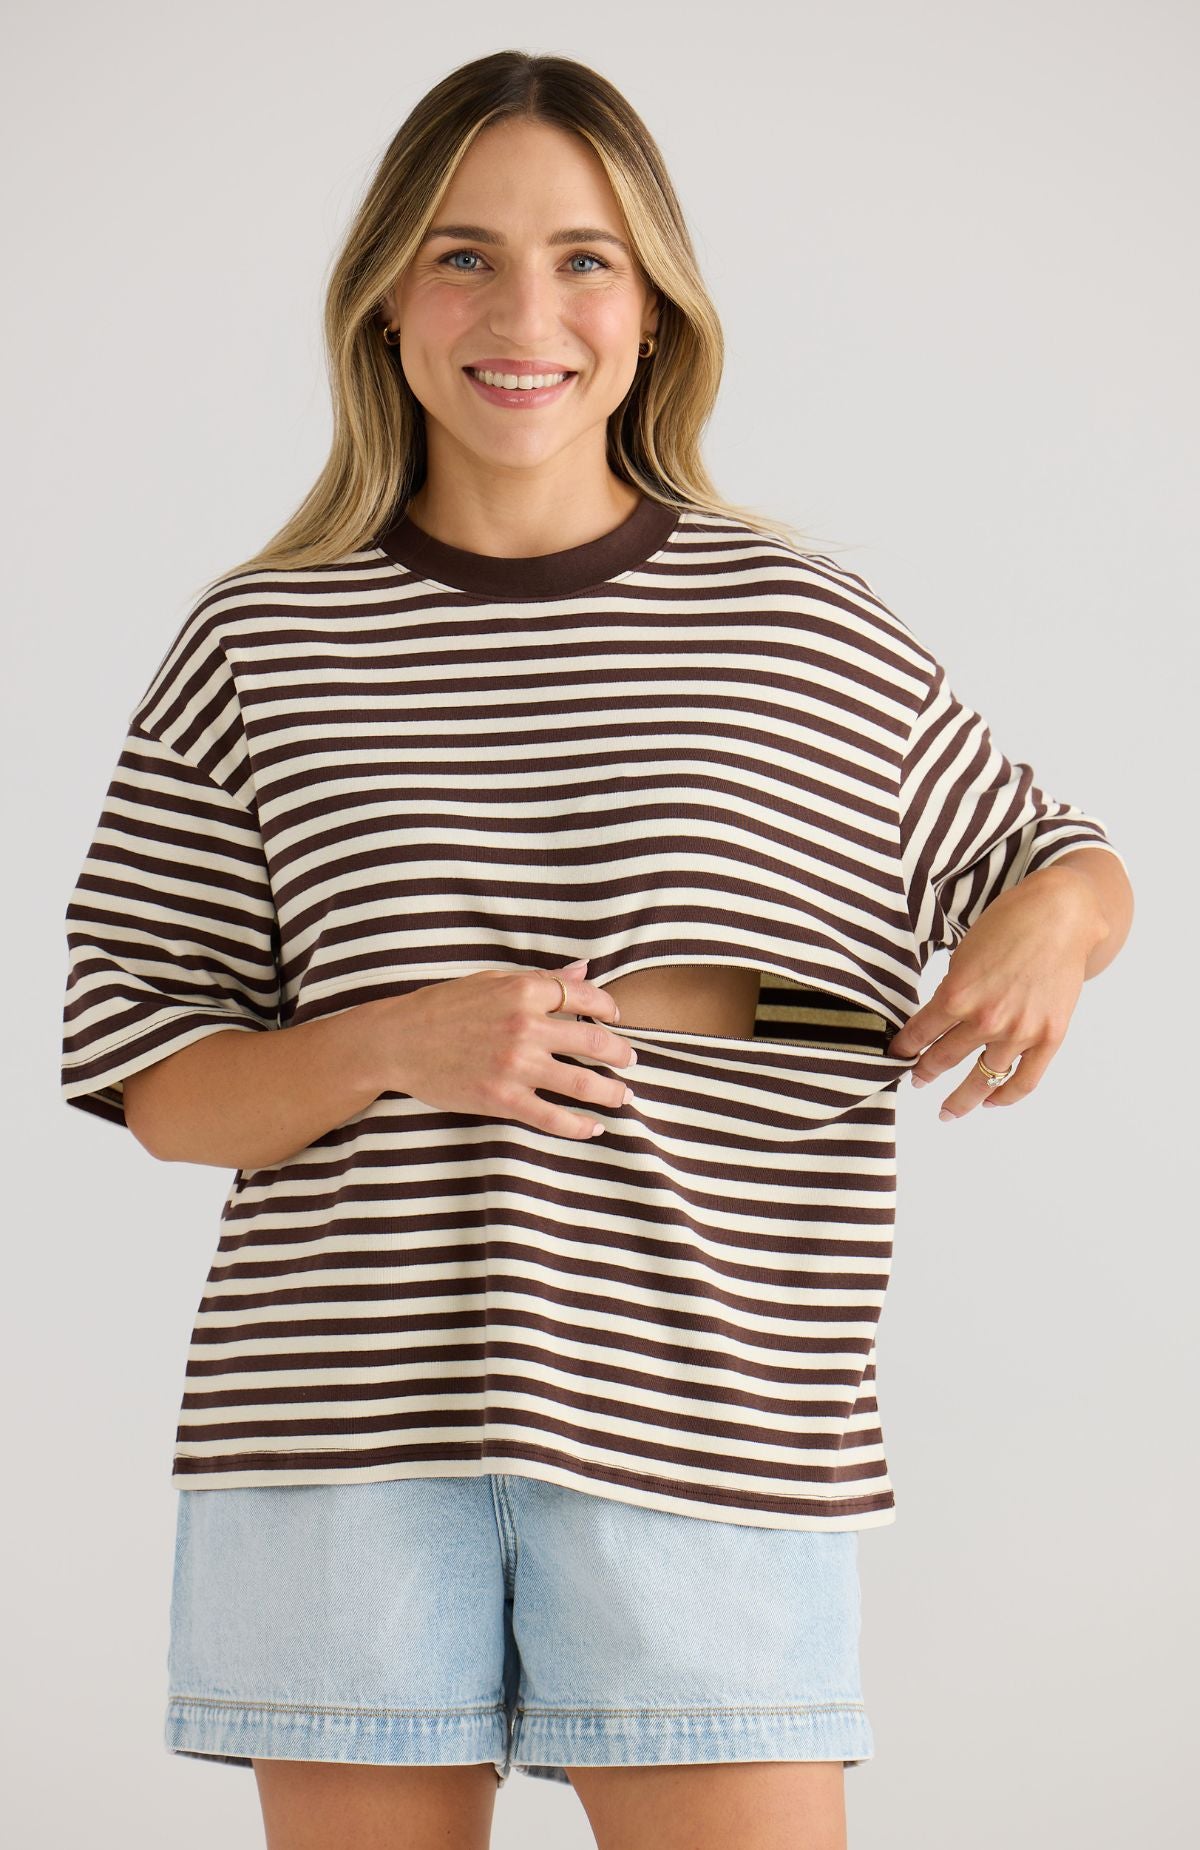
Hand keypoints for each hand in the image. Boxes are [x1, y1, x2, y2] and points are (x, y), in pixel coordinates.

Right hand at [380, 958, 634, 1139]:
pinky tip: (593, 1126)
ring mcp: (516, 1066)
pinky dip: (580, 1125)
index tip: (616, 1018)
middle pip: (594, 1041)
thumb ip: (540, 979)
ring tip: (622, 1095)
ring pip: (583, 1083)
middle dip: (620, 1053)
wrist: (398, 1041)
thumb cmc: (442, 1007)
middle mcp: (526, 1026)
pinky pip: (554, 1118)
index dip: (609, 1008)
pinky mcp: (503, 1099)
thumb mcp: (491, 980)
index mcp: (523, 991)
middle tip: (630, 1061)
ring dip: (611, 1091)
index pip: (585, 996)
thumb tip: (583, 970)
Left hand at [886, 866, 1107, 1119]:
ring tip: (949, 1109)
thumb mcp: (964, 955)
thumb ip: (953, 991)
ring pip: (982, 1079)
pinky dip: (1004, 1097)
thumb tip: (939, 1022)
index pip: (920, 1034)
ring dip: (962, 1098)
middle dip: (925, 1072)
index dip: (904, 1048)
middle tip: (916, 1080)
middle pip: (945, 1059)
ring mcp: (1019, 1032)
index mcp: (957, 995)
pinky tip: (990, 1102)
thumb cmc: (1010, 925)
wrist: (1061, 916)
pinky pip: (1023, 1081)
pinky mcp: (1049, 1037)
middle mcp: (986, 1019)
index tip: (897, 1055)